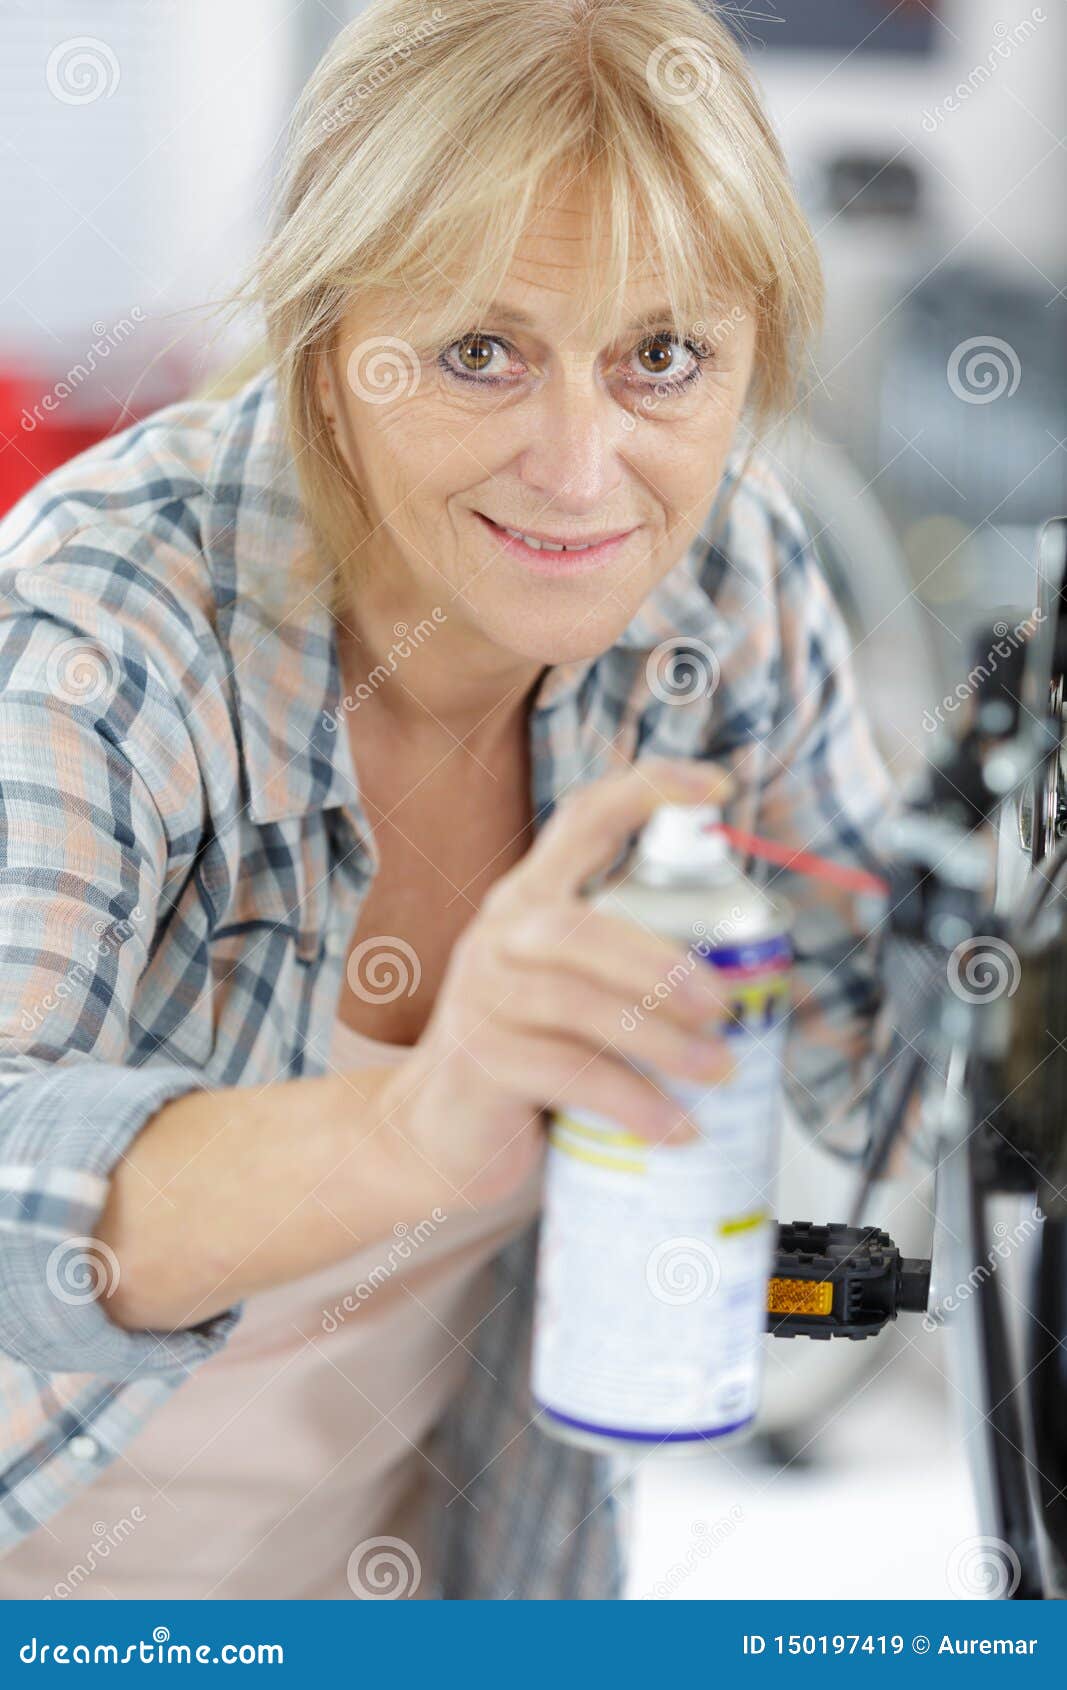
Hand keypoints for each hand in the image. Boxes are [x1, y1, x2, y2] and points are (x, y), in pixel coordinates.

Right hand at [378, 757, 738, 1206]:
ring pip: (576, 1004)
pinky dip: (633, 1103)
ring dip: (659, 1040)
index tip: (718, 787)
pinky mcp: (480, 1062)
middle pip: (583, 929)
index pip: (583, 819)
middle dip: (662, 965)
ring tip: (718, 1068)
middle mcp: (501, 935)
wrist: (438, 1129)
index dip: (649, 791)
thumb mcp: (570, 990)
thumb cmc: (527, 1053)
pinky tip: (678, 1127)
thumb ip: (627, 968)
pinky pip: (565, 1075)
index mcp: (532, 899)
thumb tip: (747, 981)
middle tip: (725, 1006)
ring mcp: (482, 997)